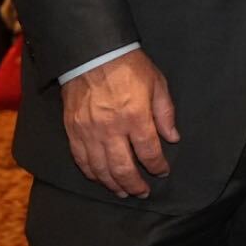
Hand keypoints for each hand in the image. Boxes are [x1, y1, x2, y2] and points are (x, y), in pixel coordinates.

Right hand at [59, 49, 178, 196]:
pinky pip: (81, 159)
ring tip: (123, 192)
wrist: (92, 53)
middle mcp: (111, 128)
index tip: (162, 171)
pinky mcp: (73, 130)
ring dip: (113, 185)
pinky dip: (91, 173)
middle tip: (142, 192)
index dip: (157, 166)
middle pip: (123, 168)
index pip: (149, 152)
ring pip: (101, 169)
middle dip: (135, 184)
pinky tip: (100, 178)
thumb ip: (165, 113)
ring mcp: (89, 131)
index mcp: (135, 116)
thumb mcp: (157, 83)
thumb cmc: (128, 66)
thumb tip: (173, 137)